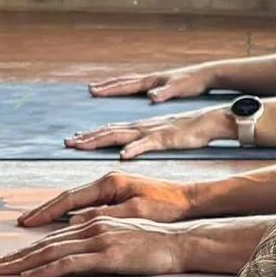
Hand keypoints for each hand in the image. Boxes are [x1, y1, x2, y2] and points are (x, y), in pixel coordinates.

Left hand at [0, 215, 204, 276]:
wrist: (180, 244)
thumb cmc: (157, 245)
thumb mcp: (124, 237)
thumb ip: (101, 241)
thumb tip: (82, 252)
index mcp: (95, 222)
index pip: (55, 237)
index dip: (30, 248)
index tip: (10, 258)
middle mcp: (92, 227)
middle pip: (46, 243)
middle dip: (17, 256)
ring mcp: (98, 241)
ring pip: (51, 252)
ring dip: (22, 263)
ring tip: (2, 272)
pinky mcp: (106, 256)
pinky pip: (68, 263)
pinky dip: (45, 270)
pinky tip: (29, 276)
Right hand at [16, 168, 201, 229]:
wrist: (189, 199)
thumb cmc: (166, 206)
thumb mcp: (135, 213)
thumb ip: (104, 217)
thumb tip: (73, 224)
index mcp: (109, 185)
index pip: (69, 199)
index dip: (45, 212)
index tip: (26, 223)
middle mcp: (106, 182)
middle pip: (65, 198)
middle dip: (41, 212)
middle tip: (22, 223)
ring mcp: (110, 188)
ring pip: (73, 200)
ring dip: (51, 211)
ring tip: (31, 222)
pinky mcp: (116, 195)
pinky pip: (84, 203)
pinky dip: (68, 211)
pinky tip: (59, 220)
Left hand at [66, 103, 231, 154]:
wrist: (208, 121)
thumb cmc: (186, 131)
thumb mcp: (160, 136)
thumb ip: (142, 140)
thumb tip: (125, 149)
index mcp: (139, 127)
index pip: (109, 129)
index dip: (90, 134)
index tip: (72, 139)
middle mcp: (140, 127)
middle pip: (108, 130)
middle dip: (87, 137)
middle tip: (67, 142)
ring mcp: (151, 132)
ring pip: (120, 134)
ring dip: (99, 139)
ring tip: (82, 144)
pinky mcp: (164, 139)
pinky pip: (146, 144)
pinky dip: (134, 149)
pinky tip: (122, 155)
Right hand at [89, 61, 220, 100]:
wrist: (206, 74)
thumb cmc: (193, 82)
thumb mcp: (179, 89)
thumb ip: (165, 92)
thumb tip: (151, 96)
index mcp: (152, 81)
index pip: (126, 86)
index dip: (109, 90)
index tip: (94, 91)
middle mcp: (150, 79)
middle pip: (123, 82)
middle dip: (106, 86)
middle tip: (91, 89)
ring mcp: (154, 80)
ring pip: (129, 82)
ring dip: (114, 85)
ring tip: (102, 87)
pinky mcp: (160, 83)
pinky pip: (137, 85)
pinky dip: (126, 87)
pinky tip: (127, 91)